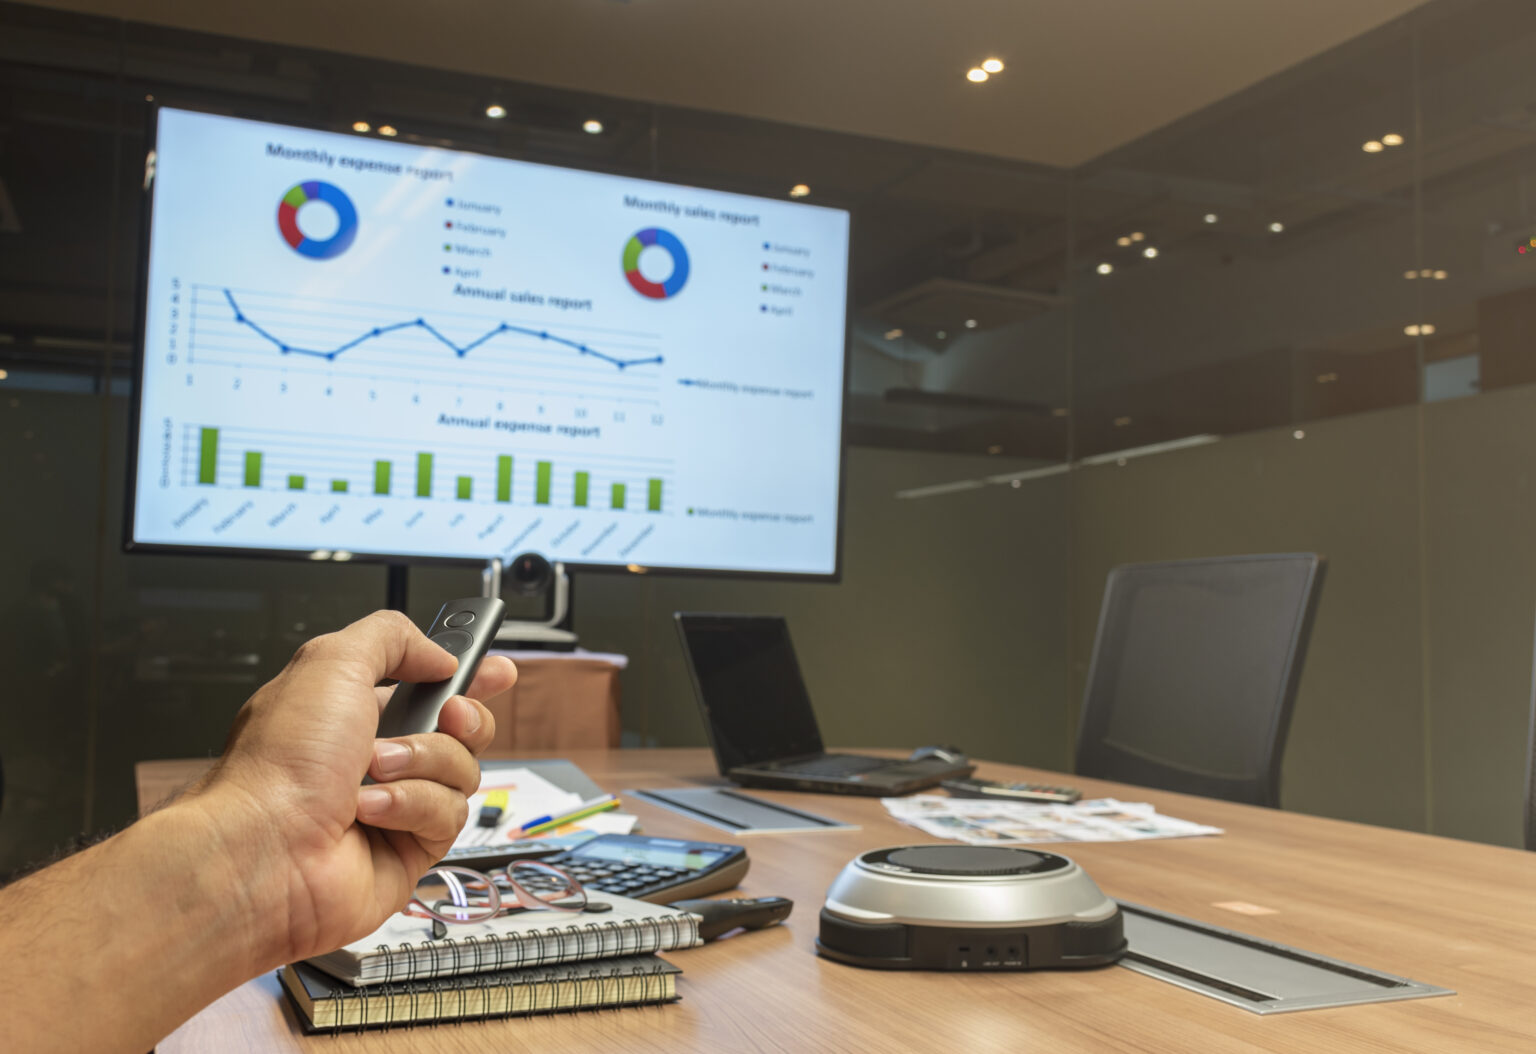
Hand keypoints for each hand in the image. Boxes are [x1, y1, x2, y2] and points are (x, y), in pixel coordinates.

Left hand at [185, 609, 516, 968]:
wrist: (263, 851)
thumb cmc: (277, 767)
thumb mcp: (331, 662)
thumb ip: (392, 637)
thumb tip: (438, 653)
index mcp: (353, 709)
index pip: (428, 684)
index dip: (468, 676)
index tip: (495, 670)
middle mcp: (376, 757)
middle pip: (463, 728)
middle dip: (463, 717)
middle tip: (448, 714)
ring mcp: (395, 805)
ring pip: (463, 770)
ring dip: (423, 764)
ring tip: (374, 771)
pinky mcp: (410, 849)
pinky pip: (448, 815)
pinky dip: (412, 806)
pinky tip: (371, 813)